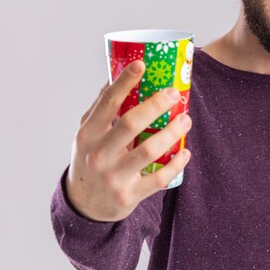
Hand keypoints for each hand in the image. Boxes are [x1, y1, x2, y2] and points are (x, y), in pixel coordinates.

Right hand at [66, 60, 191, 221]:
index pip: (107, 103)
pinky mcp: (128, 195)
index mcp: (88, 133)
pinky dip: (176, 164)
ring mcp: (113, 176)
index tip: (141, 64)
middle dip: (156, 105)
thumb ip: (101, 108)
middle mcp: (98, 154)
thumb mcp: (88, 133)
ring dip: (172, 132)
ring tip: (186, 119)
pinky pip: (158, 178)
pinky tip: (185, 152)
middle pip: (130, 124)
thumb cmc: (90, 159)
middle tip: (174, 93)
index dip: (124, 82)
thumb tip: (117, 75)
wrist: (84, 204)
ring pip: (149, 150)